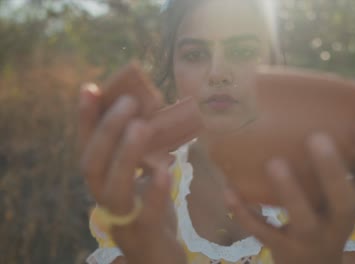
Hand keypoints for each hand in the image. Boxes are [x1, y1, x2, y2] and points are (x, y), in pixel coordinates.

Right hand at [78, 84, 184, 263]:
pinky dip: (154, 192)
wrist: (158, 251)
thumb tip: (149, 110)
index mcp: (102, 180)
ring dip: (125, 154)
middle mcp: (104, 197)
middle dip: (107, 130)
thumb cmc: (149, 206)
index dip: (87, 119)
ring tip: (141, 126)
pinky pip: (146, 214)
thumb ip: (142, 149)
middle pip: (93, 164)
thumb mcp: (144, 173)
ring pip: (114, 188)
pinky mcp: (145, 232)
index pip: (87, 146)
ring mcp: (122, 217)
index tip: (91, 88)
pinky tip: (166, 170)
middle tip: (128, 102)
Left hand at [225, 118, 354, 263]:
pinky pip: (263, 232)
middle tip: (317, 138)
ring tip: (274, 162)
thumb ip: (334, 169)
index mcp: (354, 204)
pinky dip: (245, 213)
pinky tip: (229, 191)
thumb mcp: (336, 199)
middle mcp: (338, 223)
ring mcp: (310, 239)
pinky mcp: (283, 249)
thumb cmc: (324, 217)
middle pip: (344, 201)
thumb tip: (319, 116)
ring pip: (304, 220)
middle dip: (333, 171)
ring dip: (290, 191)